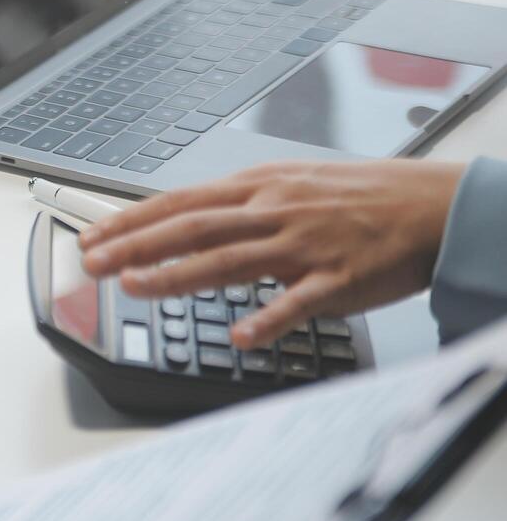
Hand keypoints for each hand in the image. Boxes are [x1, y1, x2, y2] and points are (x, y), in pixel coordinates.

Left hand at [78, 161, 463, 347]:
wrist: (429, 204)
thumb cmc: (354, 197)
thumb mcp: (286, 184)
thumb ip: (235, 206)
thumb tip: (181, 221)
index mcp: (256, 188)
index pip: (179, 203)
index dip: (131, 220)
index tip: (92, 237)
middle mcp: (273, 212)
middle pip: (192, 227)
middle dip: (136, 246)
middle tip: (93, 264)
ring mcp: (304, 245)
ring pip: (230, 259)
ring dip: (179, 274)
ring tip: (136, 288)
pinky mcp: (338, 278)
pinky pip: (298, 301)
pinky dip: (268, 318)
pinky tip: (242, 335)